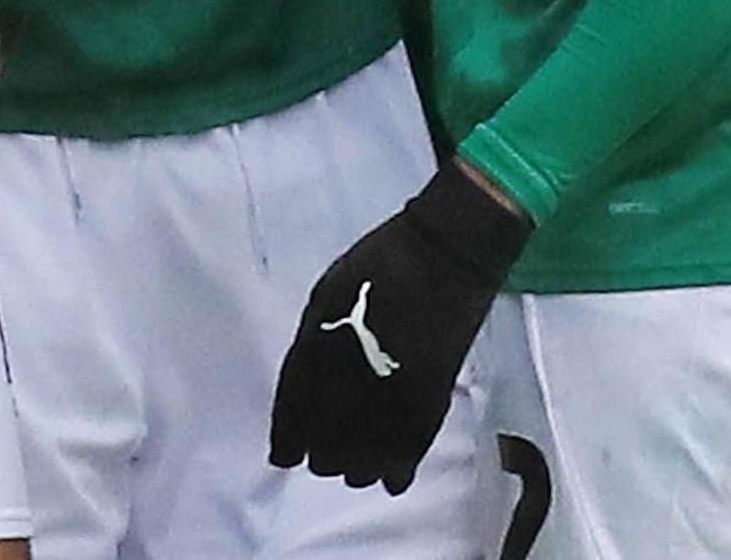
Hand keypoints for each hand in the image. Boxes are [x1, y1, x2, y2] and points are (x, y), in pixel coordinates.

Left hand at [271, 160, 528, 492]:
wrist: (444, 254)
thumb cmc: (377, 267)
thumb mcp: (324, 298)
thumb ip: (306, 351)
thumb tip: (300, 396)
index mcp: (319, 353)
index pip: (292, 418)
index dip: (287, 442)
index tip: (286, 456)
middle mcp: (350, 384)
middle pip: (325, 451)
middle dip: (322, 453)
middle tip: (326, 447)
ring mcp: (392, 397)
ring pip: (363, 465)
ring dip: (355, 466)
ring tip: (358, 459)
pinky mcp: (431, 403)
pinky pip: (406, 458)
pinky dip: (395, 472)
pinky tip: (391, 476)